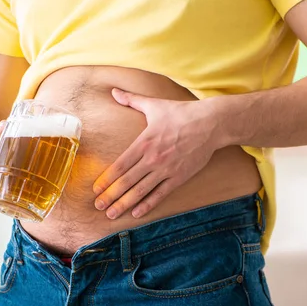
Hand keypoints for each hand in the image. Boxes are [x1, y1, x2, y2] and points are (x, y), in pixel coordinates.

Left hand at [93, 88, 222, 218]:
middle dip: (111, 196)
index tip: (96, 189)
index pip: (120, 165)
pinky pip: (161, 194)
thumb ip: (132, 100)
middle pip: (127, 181)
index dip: (106, 179)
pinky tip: (137, 213)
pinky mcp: (179, 177)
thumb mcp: (154, 105)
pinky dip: (148, 204)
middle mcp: (152, 158)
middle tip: (98, 207)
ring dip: (125, 204)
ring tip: (112, 214)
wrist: (211, 123)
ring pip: (141, 191)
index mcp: (144, 142)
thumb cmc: (182, 113)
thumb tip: (114, 91)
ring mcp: (166, 169)